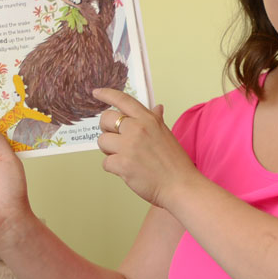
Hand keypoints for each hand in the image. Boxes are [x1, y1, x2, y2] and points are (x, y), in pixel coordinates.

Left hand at [93, 88, 194, 210]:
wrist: (180, 185)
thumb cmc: (175, 163)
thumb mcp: (166, 135)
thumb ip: (156, 120)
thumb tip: (156, 108)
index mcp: (148, 119)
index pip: (123, 100)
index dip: (106, 94)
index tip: (96, 93)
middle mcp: (137, 129)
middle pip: (106, 119)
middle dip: (106, 130)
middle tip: (116, 140)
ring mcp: (129, 146)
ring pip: (102, 141)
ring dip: (109, 151)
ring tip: (124, 157)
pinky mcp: (123, 164)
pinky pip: (106, 162)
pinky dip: (114, 168)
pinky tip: (127, 170)